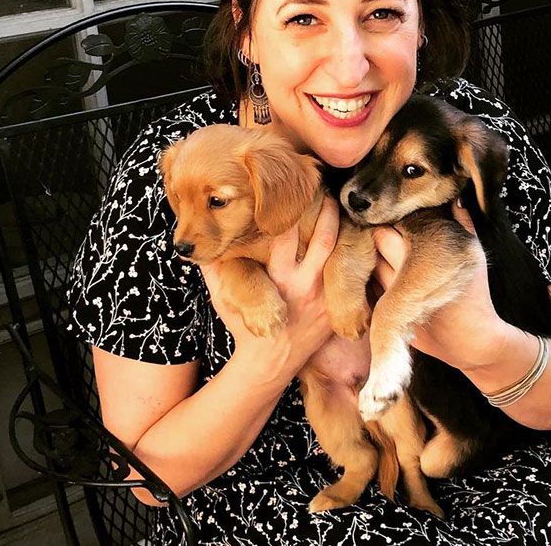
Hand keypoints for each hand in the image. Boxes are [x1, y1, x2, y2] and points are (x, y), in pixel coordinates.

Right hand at [200, 196, 338, 378]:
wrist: (269, 364)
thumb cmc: (243, 327)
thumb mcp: (224, 296)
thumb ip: (215, 267)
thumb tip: (197, 240)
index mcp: (277, 276)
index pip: (284, 234)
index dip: (287, 210)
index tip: (289, 190)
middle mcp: (304, 283)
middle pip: (321, 237)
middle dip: (323, 209)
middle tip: (322, 185)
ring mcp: (323, 294)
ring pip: (337, 251)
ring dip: (339, 224)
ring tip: (336, 201)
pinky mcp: (334, 305)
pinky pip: (348, 275)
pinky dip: (352, 253)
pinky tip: (353, 234)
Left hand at [372, 200, 510, 371]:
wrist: (473, 341)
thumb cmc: (476, 295)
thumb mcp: (474, 254)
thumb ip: (464, 223)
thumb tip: (454, 197)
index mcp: (419, 260)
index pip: (385, 232)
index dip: (387, 224)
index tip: (394, 220)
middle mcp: (399, 279)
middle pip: (373, 248)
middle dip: (377, 237)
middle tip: (385, 231)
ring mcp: (390, 299)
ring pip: (369, 268)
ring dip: (373, 258)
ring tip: (386, 252)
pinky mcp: (387, 317)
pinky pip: (371, 290)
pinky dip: (375, 281)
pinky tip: (386, 276)